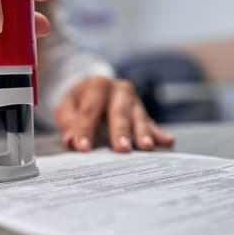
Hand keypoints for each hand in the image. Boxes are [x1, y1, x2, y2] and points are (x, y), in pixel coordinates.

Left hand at [54, 77, 174, 151]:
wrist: (95, 90)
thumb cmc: (80, 103)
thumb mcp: (67, 109)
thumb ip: (68, 124)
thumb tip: (71, 141)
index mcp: (98, 85)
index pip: (90, 110)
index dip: (85, 129)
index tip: (83, 148)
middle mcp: (119, 90)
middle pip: (119, 112)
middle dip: (120, 131)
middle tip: (121, 149)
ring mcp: (134, 101)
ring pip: (138, 117)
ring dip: (142, 133)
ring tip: (145, 147)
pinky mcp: (142, 112)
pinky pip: (151, 123)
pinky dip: (158, 133)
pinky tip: (166, 141)